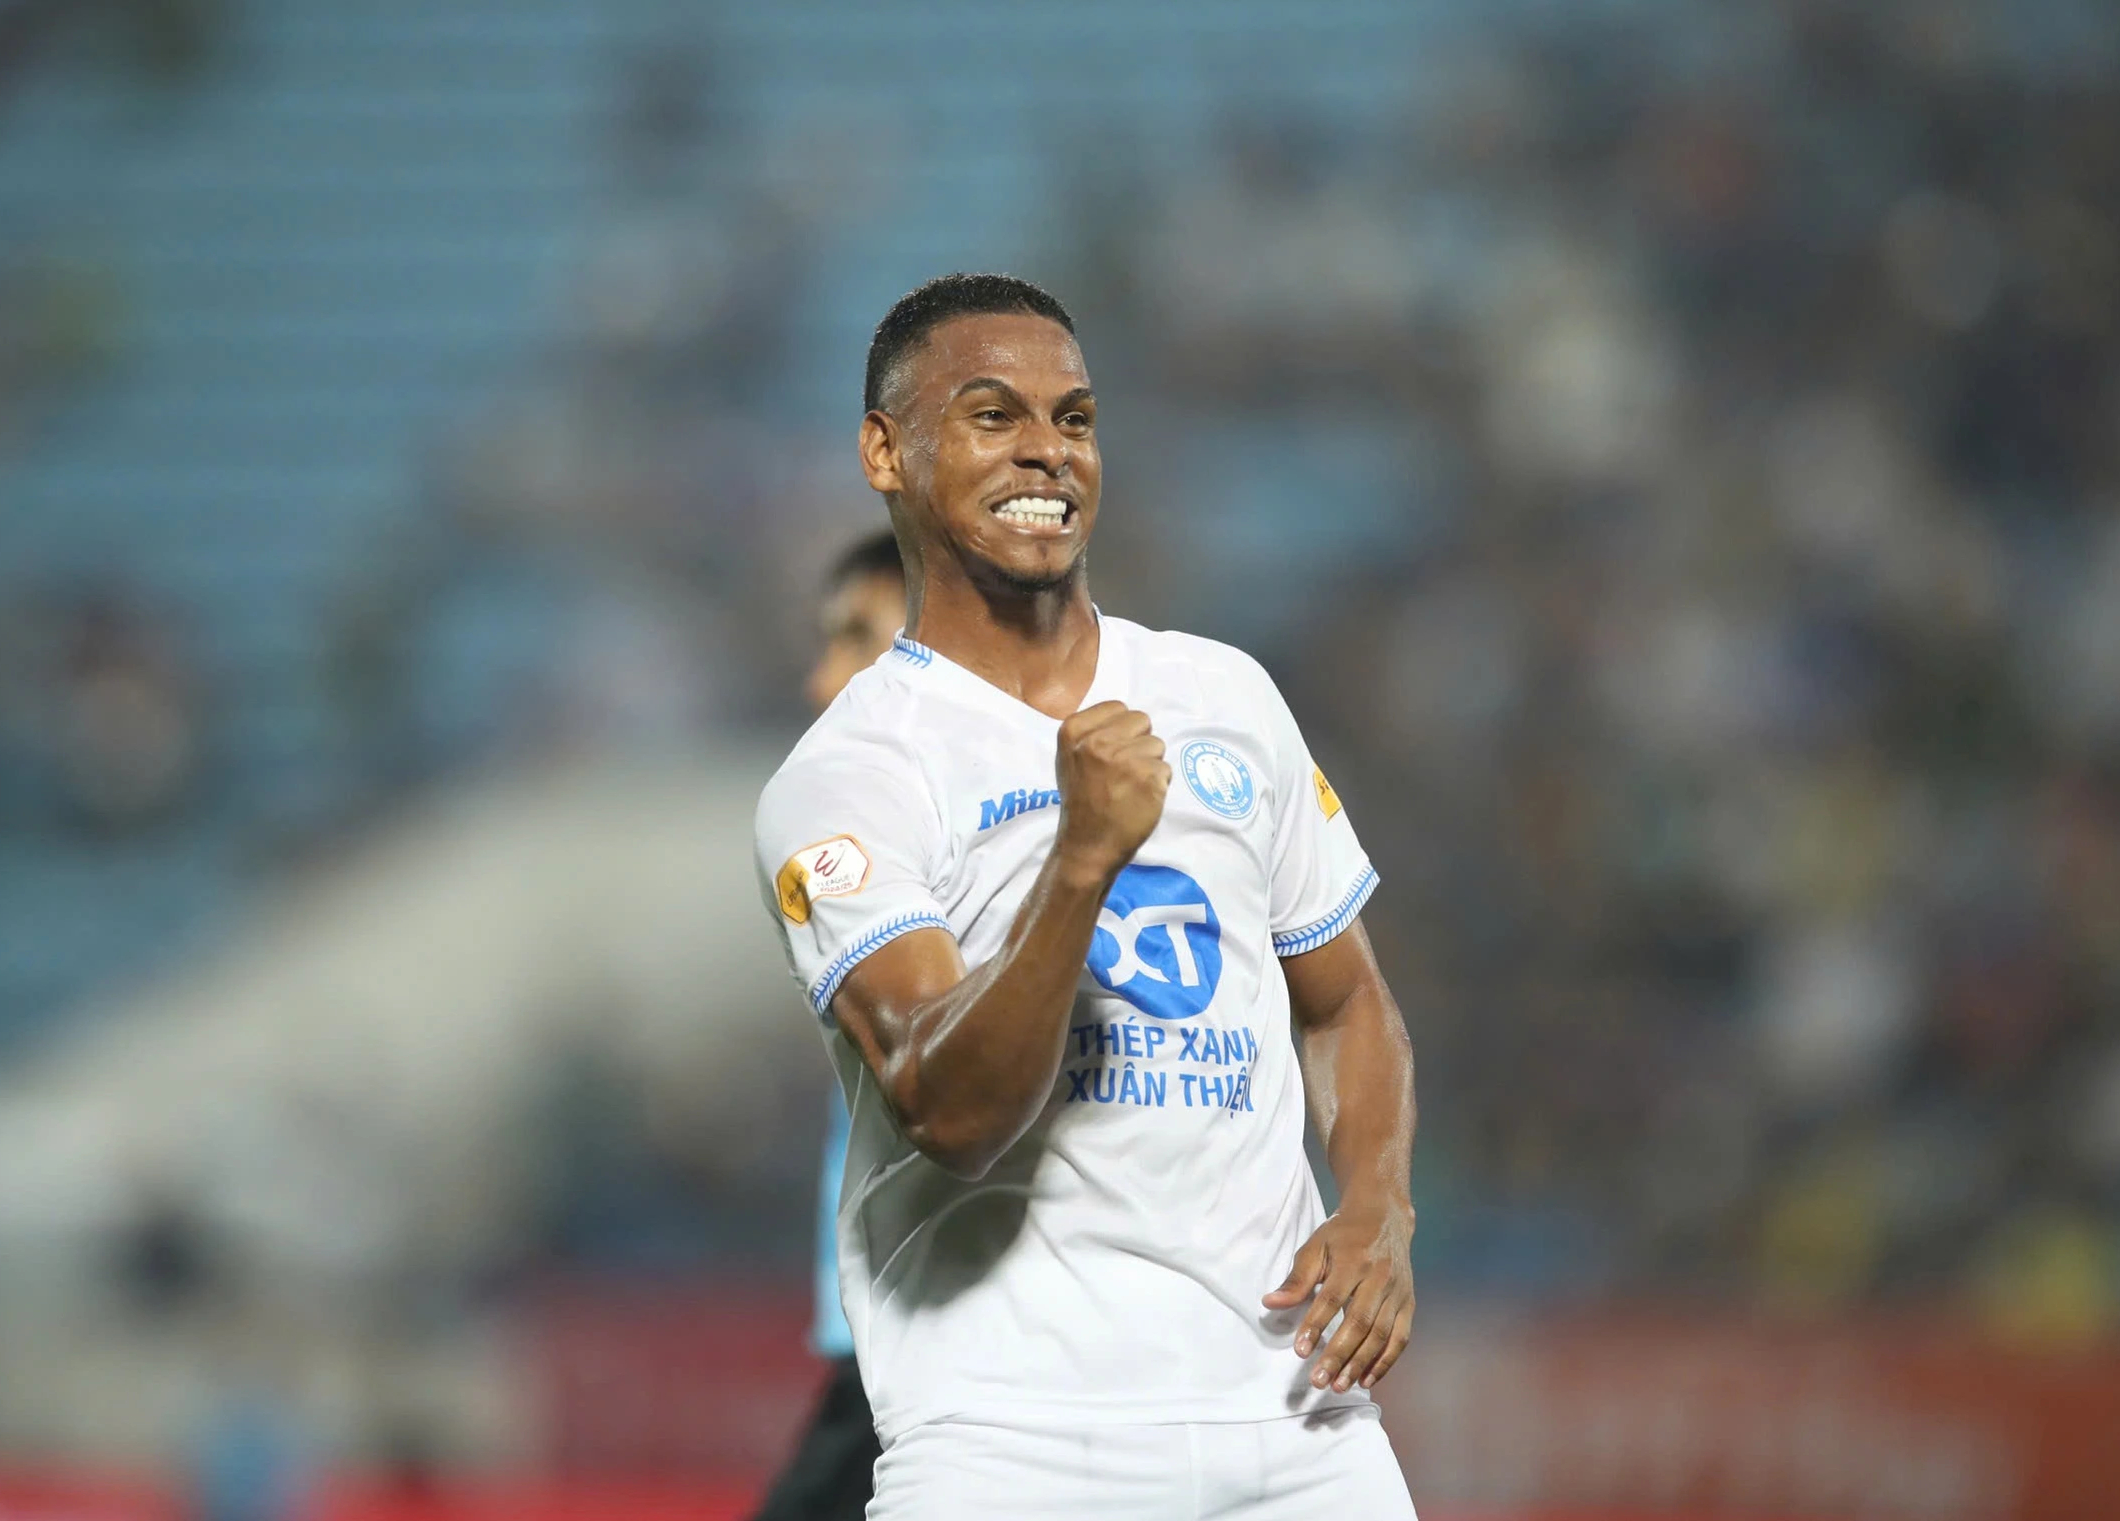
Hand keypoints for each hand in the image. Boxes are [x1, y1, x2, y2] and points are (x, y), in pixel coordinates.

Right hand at [1053, 701, 1169, 881]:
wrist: (1087, 846)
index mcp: (1074, 732)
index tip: (1110, 754)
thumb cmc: (1081, 802)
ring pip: (1157, 745)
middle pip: (1142, 721)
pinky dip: (1158, 786)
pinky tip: (1139, 800)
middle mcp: (1097, 742)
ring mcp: (1124, 760)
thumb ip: (1092, 732)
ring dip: (1150, 765)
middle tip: (1123, 772)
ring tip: (1129, 787)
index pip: (1120, 708)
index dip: (1122, 730)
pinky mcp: (1148, 779)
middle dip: (1138, 743)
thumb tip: (1127, 714)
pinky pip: (1166, 769)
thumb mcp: (1070, 758)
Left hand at [1263, 1194, 1415, 1392]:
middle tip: (1319, 1380)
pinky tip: (1366, 1379)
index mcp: (1353, 1260)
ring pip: (1381, 1334)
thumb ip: (1296, 1278)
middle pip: (1359, 1322)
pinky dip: (1385, 1362)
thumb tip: (1270, 1303)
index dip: (1316, 1326)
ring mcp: (1397, 1292)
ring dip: (1360, 1364)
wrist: (1384, 1217)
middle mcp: (1379, 1277)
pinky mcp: (1409, 1303)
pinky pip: (1400, 1338)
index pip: (1332, 1299)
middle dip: (1338, 1355)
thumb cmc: (1343, 1235)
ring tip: (1338, 1385)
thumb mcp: (1316, 1247)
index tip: (1300, 1351)